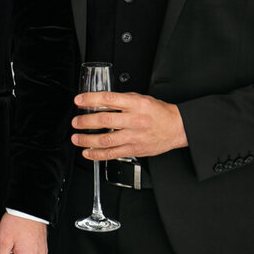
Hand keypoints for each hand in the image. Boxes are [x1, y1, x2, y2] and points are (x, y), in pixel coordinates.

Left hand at [72, 91, 187, 159]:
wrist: (177, 127)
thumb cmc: (159, 112)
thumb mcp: (141, 98)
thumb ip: (121, 99)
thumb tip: (99, 100)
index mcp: (135, 104)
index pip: (109, 99)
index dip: (90, 99)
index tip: (78, 100)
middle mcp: (134, 120)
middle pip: (105, 121)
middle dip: (85, 121)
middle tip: (76, 122)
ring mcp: (134, 137)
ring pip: (106, 140)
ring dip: (87, 140)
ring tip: (76, 138)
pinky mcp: (134, 150)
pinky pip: (113, 154)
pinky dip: (97, 155)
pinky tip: (88, 153)